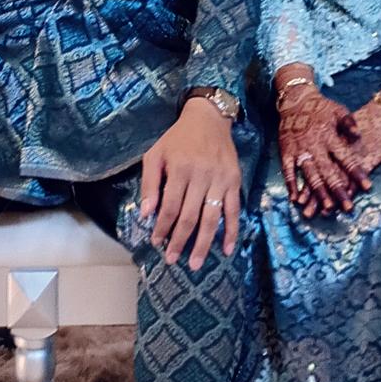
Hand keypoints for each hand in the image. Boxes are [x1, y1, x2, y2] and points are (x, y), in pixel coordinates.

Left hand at [139, 99, 241, 270]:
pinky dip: (231, 231)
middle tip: (172, 260)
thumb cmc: (178, 138)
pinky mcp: (235, 181)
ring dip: (204, 243)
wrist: (208, 118)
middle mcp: (201, 175)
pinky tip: (226, 249)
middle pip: (190, 216)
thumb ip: (149, 183)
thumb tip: (146, 214)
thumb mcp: (156, 154)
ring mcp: (220, 179)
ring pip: (212, 218)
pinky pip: (234, 210)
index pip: (170, 206)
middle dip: (180, 241)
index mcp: (180, 169)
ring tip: (195, 263)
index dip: (162, 227)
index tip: (156, 242)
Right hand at [277, 84, 367, 217]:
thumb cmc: (321, 107)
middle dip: (339, 190)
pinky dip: (291, 184)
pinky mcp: (286, 151)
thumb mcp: (339, 110)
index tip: (368, 187)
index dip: (357, 172)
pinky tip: (296, 199)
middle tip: (348, 208)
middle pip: (328, 171)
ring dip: (318, 192)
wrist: (295, 99)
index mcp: (330, 136)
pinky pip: (288, 170)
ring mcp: (299, 149)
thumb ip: (349, 124)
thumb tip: (358, 136)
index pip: (346, 157)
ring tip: (327, 208)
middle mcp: (315, 144)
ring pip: (310, 174)